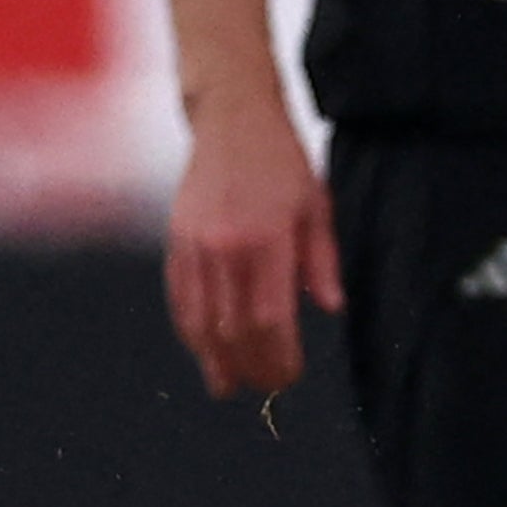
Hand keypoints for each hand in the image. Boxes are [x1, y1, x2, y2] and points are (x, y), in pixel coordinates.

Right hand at [165, 88, 338, 401]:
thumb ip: (321, 260)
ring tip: (228, 384)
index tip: (289, 375)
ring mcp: (195, 244)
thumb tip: (331, 308)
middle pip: (233, 327)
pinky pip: (179, 296)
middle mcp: (226, 246)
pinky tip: (202, 348)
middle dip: (250, 365)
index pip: (270, 317)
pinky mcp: (175, 240)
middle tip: (264, 387)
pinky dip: (190, 329)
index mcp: (267, 239)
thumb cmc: (282, 162)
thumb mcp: (316, 206)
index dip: (279, 356)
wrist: (232, 119)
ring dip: (214, 358)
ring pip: (199, 319)